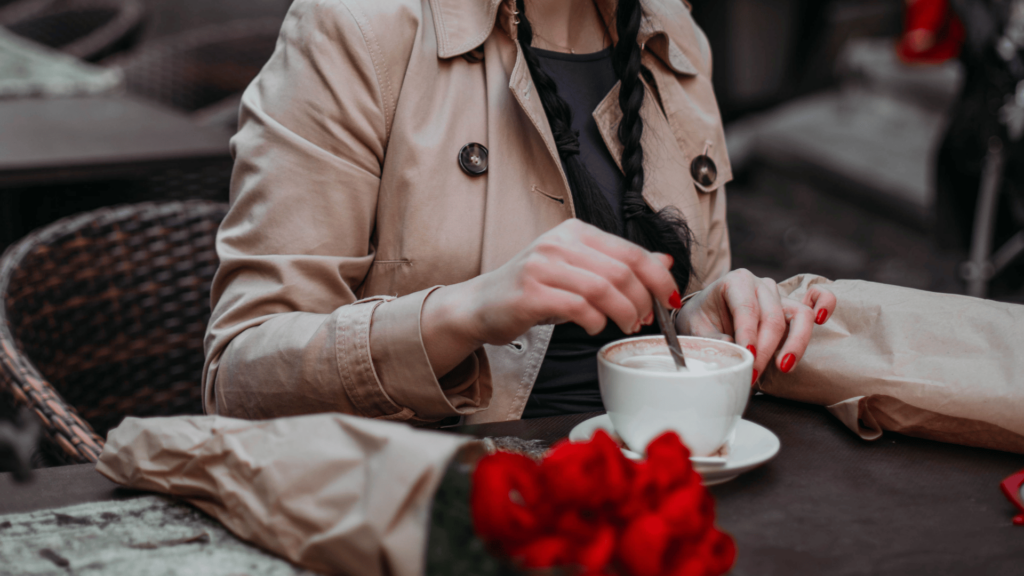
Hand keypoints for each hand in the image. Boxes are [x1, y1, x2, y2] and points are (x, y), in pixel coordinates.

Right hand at [421, 219, 678, 375]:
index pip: (630, 250)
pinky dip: (594, 321)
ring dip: (623, 313)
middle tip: (645, 319)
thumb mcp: (578, 271)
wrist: (480, 305)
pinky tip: (594, 327)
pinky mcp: (530, 293)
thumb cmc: (532, 290)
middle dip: (642, 300)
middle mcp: (558, 243)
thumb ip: (619, 264)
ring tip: (624, 325)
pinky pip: (578, 307)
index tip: (668, 299)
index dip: (657, 277)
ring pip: (603, 289)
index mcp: (574, 231)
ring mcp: (542, 266)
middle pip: (621, 271)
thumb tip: (664, 262)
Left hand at [675, 269, 836, 384]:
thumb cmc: (702, 319)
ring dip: (795, 343)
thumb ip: (713, 340)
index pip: (747, 308)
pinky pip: (817, 298)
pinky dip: (824, 304)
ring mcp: (780, 295)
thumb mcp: (696, 329)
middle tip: (753, 374)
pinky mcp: (791, 307)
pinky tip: (822, 320)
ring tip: (784, 366)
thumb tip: (737, 351)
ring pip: (799, 314)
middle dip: (766, 349)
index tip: (746, 357)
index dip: (748, 334)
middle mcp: (761, 285)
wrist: (706, 313)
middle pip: (773, 316)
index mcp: (736, 282)